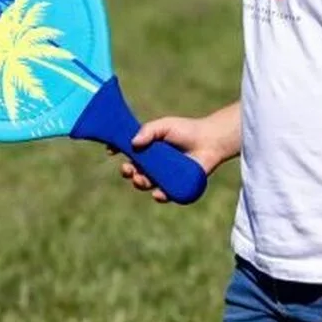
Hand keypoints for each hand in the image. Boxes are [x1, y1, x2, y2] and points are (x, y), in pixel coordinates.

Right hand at [109, 115, 228, 203]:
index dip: (118, 153)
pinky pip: (164, 195)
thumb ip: (148, 130)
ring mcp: (164, 176)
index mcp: (147, 149)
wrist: (210, 141)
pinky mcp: (176, 186)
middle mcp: (153, 164)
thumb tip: (133, 143)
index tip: (111, 152)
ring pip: (146, 184)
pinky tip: (157, 193)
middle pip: (134, 172)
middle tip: (129, 170)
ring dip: (140, 184)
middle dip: (128, 172)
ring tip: (142, 179)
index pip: (128, 153)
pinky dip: (160, 196)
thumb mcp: (164, 125)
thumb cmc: (186, 130)